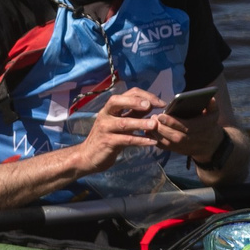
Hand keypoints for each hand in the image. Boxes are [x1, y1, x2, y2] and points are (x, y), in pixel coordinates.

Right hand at [83, 87, 227, 166]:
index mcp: (111, 107)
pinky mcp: (108, 142)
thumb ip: (133, 113)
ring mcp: (105, 128)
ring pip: (123, 123)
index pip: (128, 94)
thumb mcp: (120, 122)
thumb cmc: (108, 137)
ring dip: (140, 123)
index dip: (145, 95)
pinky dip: (140, 140)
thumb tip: (151, 104)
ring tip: (155, 124)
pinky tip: (152, 142)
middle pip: (118, 101)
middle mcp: (106, 115)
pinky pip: (126, 140)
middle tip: (152, 106)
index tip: (161, 103)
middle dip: (135, 102)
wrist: (89, 156)